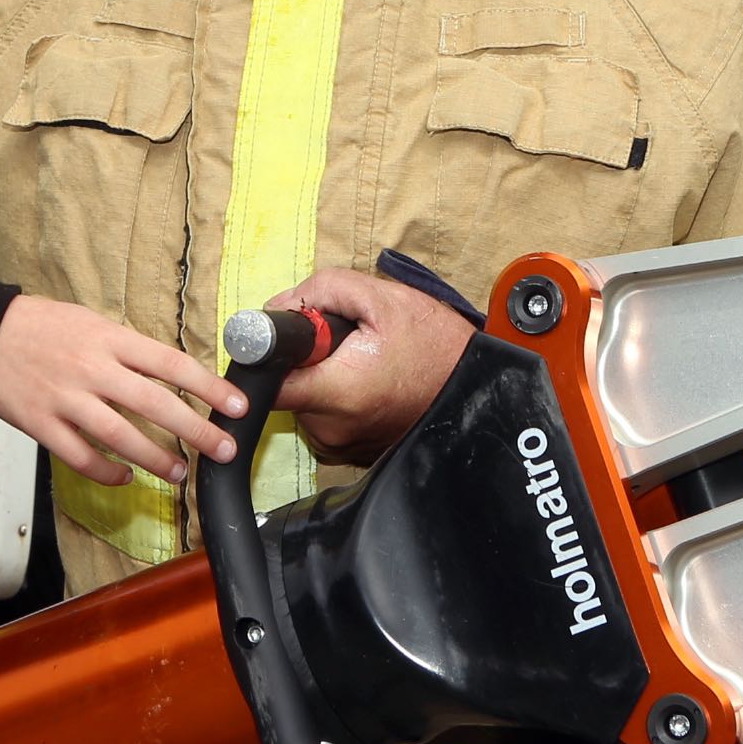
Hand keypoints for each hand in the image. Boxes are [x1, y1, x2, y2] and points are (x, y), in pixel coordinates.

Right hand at [0, 294, 243, 487]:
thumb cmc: (41, 326)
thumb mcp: (92, 322)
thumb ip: (128, 350)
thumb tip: (170, 376)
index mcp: (110, 339)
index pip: (172, 365)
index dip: (209, 388)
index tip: (237, 406)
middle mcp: (93, 369)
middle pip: (155, 404)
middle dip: (197, 431)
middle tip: (225, 450)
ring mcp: (66, 400)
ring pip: (121, 437)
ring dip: (156, 459)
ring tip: (180, 472)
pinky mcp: (41, 425)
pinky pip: (80, 457)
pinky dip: (106, 472)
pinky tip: (124, 477)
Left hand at [268, 269, 472, 465]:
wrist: (476, 386)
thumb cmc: (436, 345)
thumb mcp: (381, 298)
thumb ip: (321, 291)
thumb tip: (278, 306)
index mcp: (336, 393)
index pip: (266, 385)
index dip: (267, 356)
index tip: (286, 339)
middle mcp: (332, 429)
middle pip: (286, 389)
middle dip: (305, 360)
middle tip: (344, 343)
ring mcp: (341, 446)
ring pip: (306, 403)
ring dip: (322, 378)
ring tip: (363, 362)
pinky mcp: (350, 452)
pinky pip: (325, 419)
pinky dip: (337, 398)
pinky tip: (368, 382)